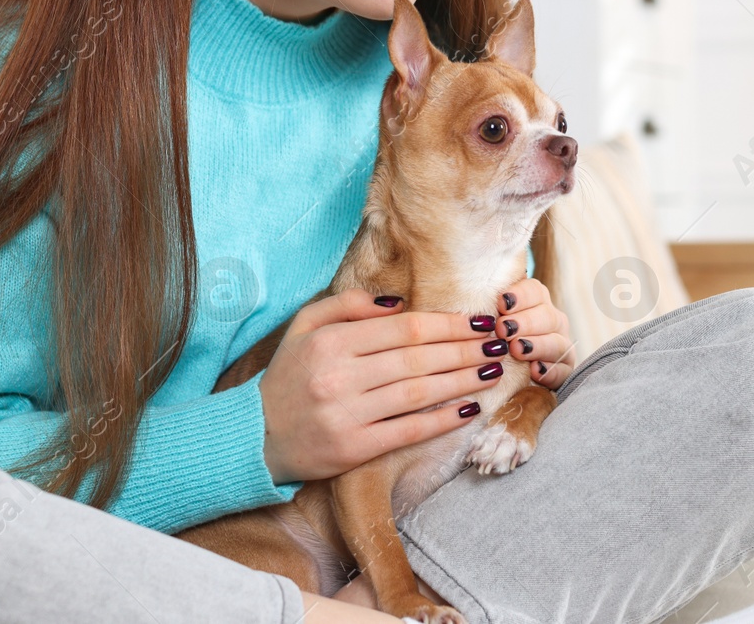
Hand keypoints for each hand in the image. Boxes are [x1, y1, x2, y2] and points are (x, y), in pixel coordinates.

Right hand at [259, 288, 506, 484]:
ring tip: (491, 371)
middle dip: (465, 349)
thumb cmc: (288, 376)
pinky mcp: (352, 450)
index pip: (404, 328)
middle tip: (498, 343)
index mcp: (331, 341)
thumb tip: (399, 303)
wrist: (254, 436)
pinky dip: (440, 420)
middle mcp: (340, 375)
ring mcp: (346, 414)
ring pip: (418, 393)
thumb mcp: (304, 326)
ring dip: (462, 381)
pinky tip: (467, 410)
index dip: (447, 324)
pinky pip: (407, 431)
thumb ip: (348, 305)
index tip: (478, 321)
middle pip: (418, 358)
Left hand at [490, 278, 574, 389]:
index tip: (501, 302)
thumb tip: (467, 282)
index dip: (520, 295)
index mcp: (536, 302)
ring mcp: (560, 345)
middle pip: (547, 316)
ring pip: (557, 342)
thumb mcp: (487, 318)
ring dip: (537, 345)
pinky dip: (550, 371)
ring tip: (516, 349)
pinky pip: (563, 370)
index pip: (535, 291)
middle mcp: (552, 321)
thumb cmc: (490, 337)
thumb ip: (484, 304)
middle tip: (502, 329)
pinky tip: (535, 371)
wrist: (505, 373)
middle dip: (525, 322)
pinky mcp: (563, 370)